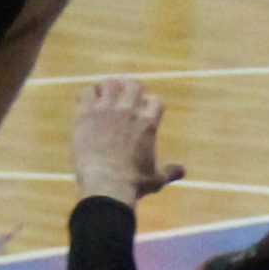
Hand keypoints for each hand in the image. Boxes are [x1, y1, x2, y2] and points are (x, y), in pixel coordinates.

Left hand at [73, 76, 185, 205]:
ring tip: (103, 98)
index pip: (154, 100)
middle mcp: (128, 111)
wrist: (107, 185)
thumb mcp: (157, 178)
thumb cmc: (134, 184)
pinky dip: (87, 96)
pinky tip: (87, 106)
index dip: (149, 104)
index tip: (143, 111)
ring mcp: (106, 111)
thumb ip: (170, 171)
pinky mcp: (86, 115)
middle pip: (133, 85)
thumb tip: (183, 171)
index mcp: (148, 123)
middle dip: (129, 89)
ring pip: (109, 83)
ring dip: (107, 88)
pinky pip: (85, 93)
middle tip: (122, 98)